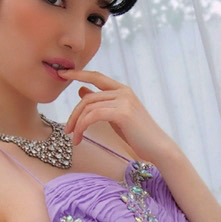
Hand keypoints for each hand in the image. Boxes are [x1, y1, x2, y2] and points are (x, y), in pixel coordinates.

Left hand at [59, 68, 175, 163]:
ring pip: (89, 107)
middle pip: (88, 98)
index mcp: (122, 90)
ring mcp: (124, 101)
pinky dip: (82, 127)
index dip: (78, 73)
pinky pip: (93, 115)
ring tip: (74, 138)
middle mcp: (123, 92)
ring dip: (77, 124)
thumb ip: (101, 103)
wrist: (158, 148)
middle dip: (74, 114)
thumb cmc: (138, 135)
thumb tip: (81, 90)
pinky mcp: (123, 113)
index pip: (96, 76)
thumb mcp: (116, 116)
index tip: (63, 73)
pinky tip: (79, 138)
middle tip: (67, 130)